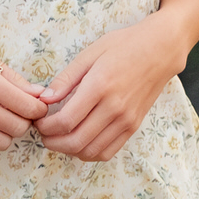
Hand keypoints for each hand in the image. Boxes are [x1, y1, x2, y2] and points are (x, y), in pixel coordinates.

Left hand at [33, 17, 184, 161]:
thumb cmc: (124, 46)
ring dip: (69, 151)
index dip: (46, 127)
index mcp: (100, 86)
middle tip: (43, 135)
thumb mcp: (90, 53)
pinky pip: (108, 152)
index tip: (39, 122)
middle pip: (76, 141)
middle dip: (53, 142)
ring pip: (91, 151)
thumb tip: (44, 100)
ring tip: (58, 139)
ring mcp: (126, 120)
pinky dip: (89, 153)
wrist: (160, 50)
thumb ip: (66, 79)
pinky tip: (79, 143)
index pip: (66, 121)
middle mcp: (115, 108)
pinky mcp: (134, 126)